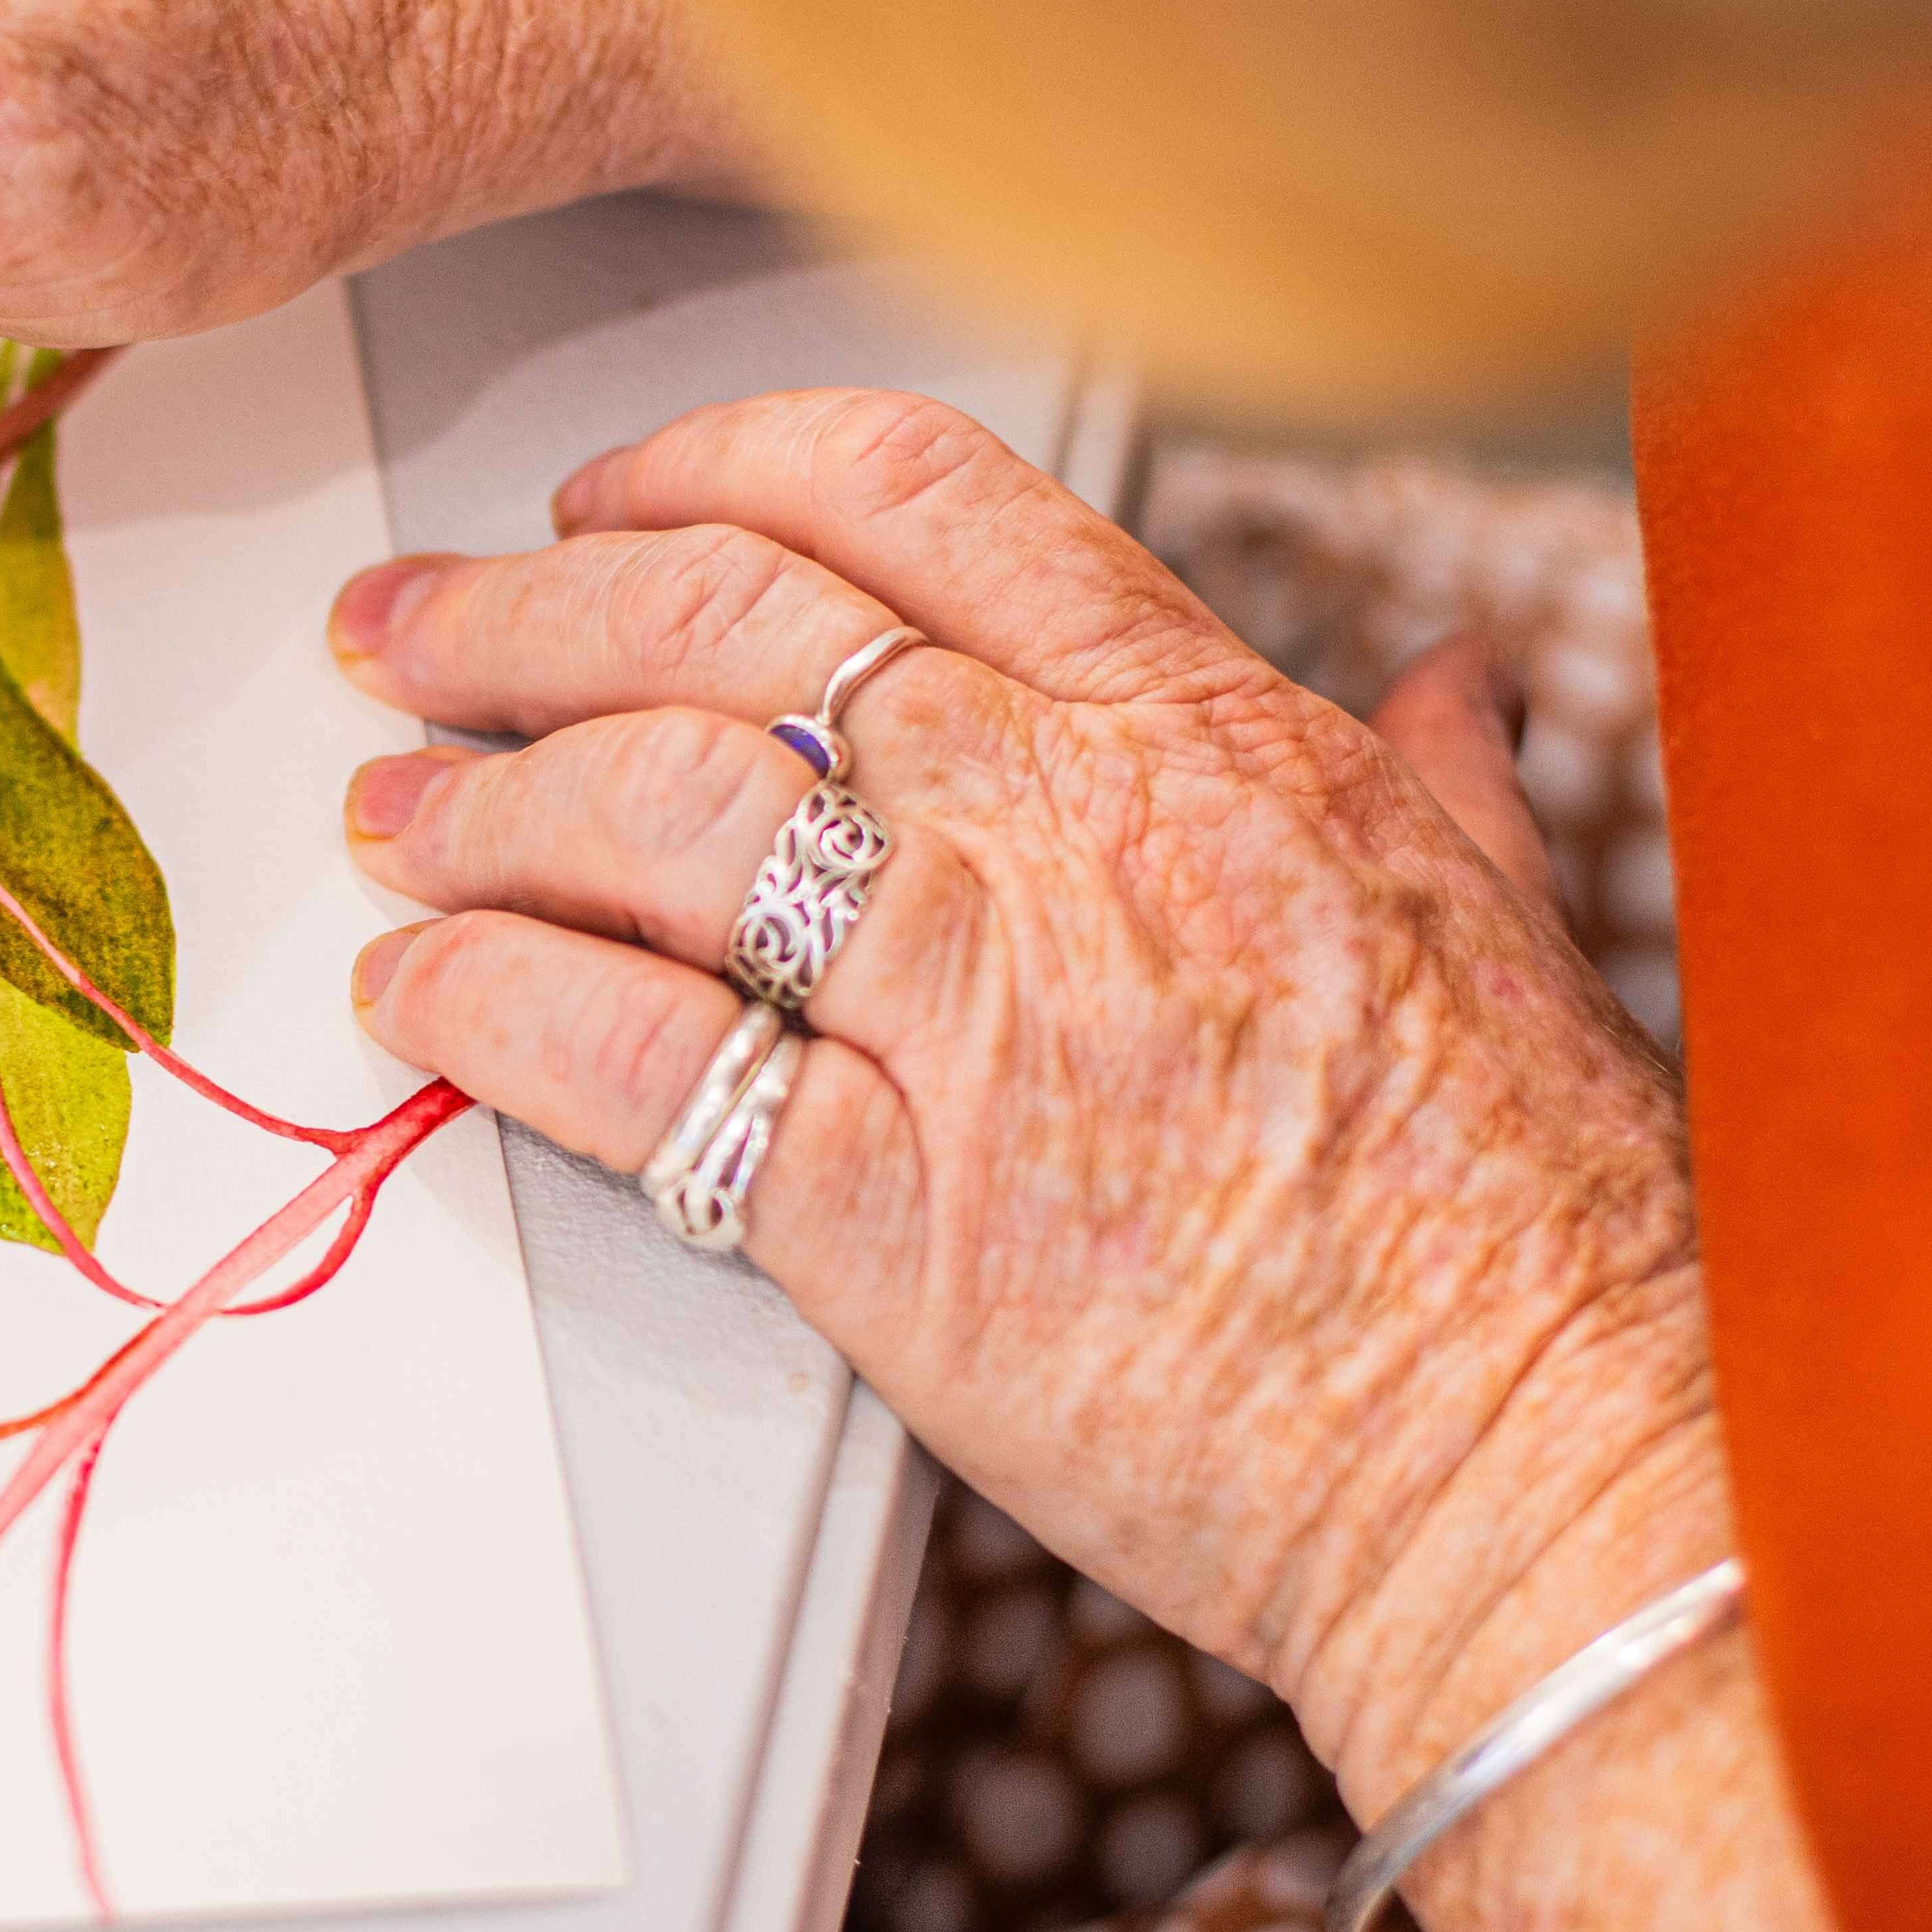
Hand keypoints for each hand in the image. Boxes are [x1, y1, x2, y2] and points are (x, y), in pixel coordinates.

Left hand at [331, 389, 1726, 1786]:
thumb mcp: (1505, 925)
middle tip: (408, 635)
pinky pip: (630, 1065)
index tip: (596, 505)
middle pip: (727, 626)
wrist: (1535, 1460)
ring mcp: (974, 1019)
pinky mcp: (888, 1221)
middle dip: (520, 611)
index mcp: (1207, 738)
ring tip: (396, 820)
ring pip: (652, 814)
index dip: (704, 471)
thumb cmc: (1528, 1226)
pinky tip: (421, 1000)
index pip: (907, 500)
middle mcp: (1071, 833)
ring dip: (477, 802)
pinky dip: (490, 1011)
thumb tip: (1451, 683)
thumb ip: (1433, 779)